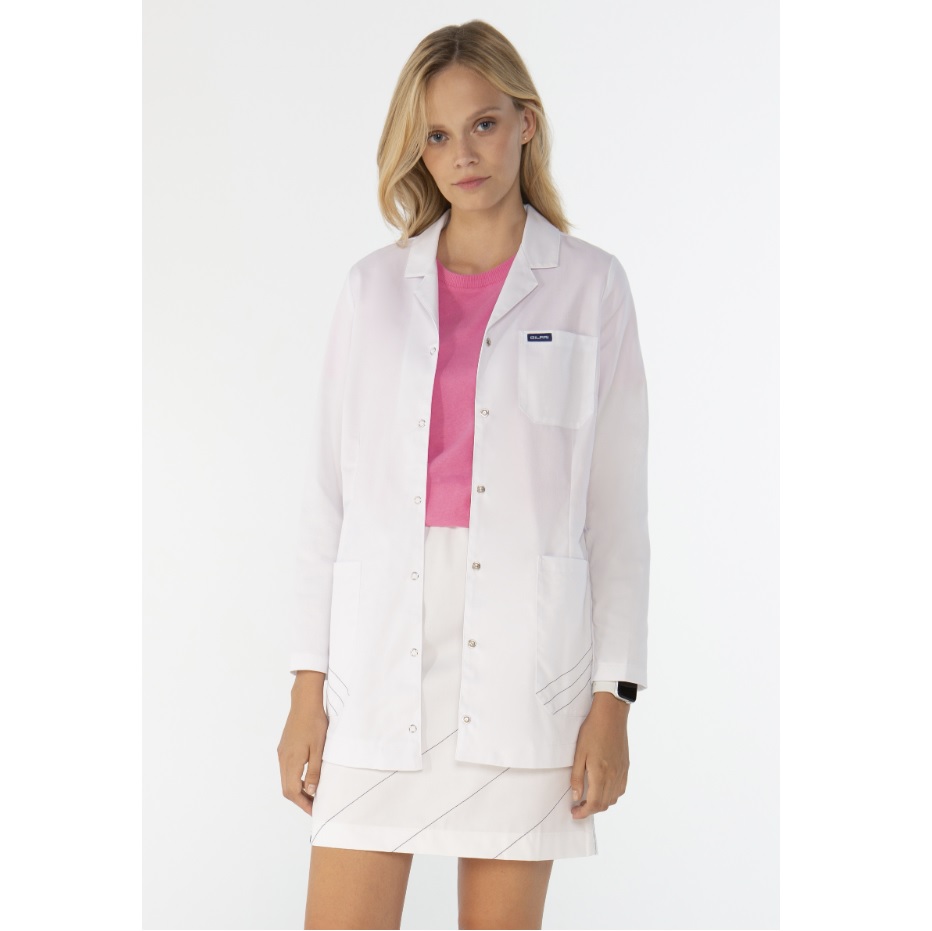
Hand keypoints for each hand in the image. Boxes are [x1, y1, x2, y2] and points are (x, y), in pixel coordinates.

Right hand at [277, 672, 328, 815]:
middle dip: (300, 800)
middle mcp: (283, 758)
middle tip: (315, 806)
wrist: (305, 701)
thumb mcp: (319, 748)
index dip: (303, 803)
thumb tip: (310, 791)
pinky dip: (295, 779)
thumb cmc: (314, 722)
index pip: (292, 791)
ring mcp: (282, 753)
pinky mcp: (284, 747)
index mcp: (291, 760)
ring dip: (297, 790)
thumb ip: (314, 771)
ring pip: (286, 779)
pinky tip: (306, 778)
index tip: (315, 811)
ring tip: (313, 794)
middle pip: (287, 788)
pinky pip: (286, 769)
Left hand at [569, 693, 629, 818]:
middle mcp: (614, 776)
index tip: (575, 813)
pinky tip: (603, 788)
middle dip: (591, 810)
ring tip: (589, 798)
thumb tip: (576, 796)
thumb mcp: (579, 753)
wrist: (611, 716)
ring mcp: (622, 772)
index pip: (594, 803)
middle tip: (578, 807)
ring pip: (614, 798)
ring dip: (601, 803)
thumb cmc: (593, 731)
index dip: (584, 812)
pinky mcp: (626, 766)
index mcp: (601, 774)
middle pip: (604, 804)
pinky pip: (621, 789)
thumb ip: (577, 777)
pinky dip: (612, 795)